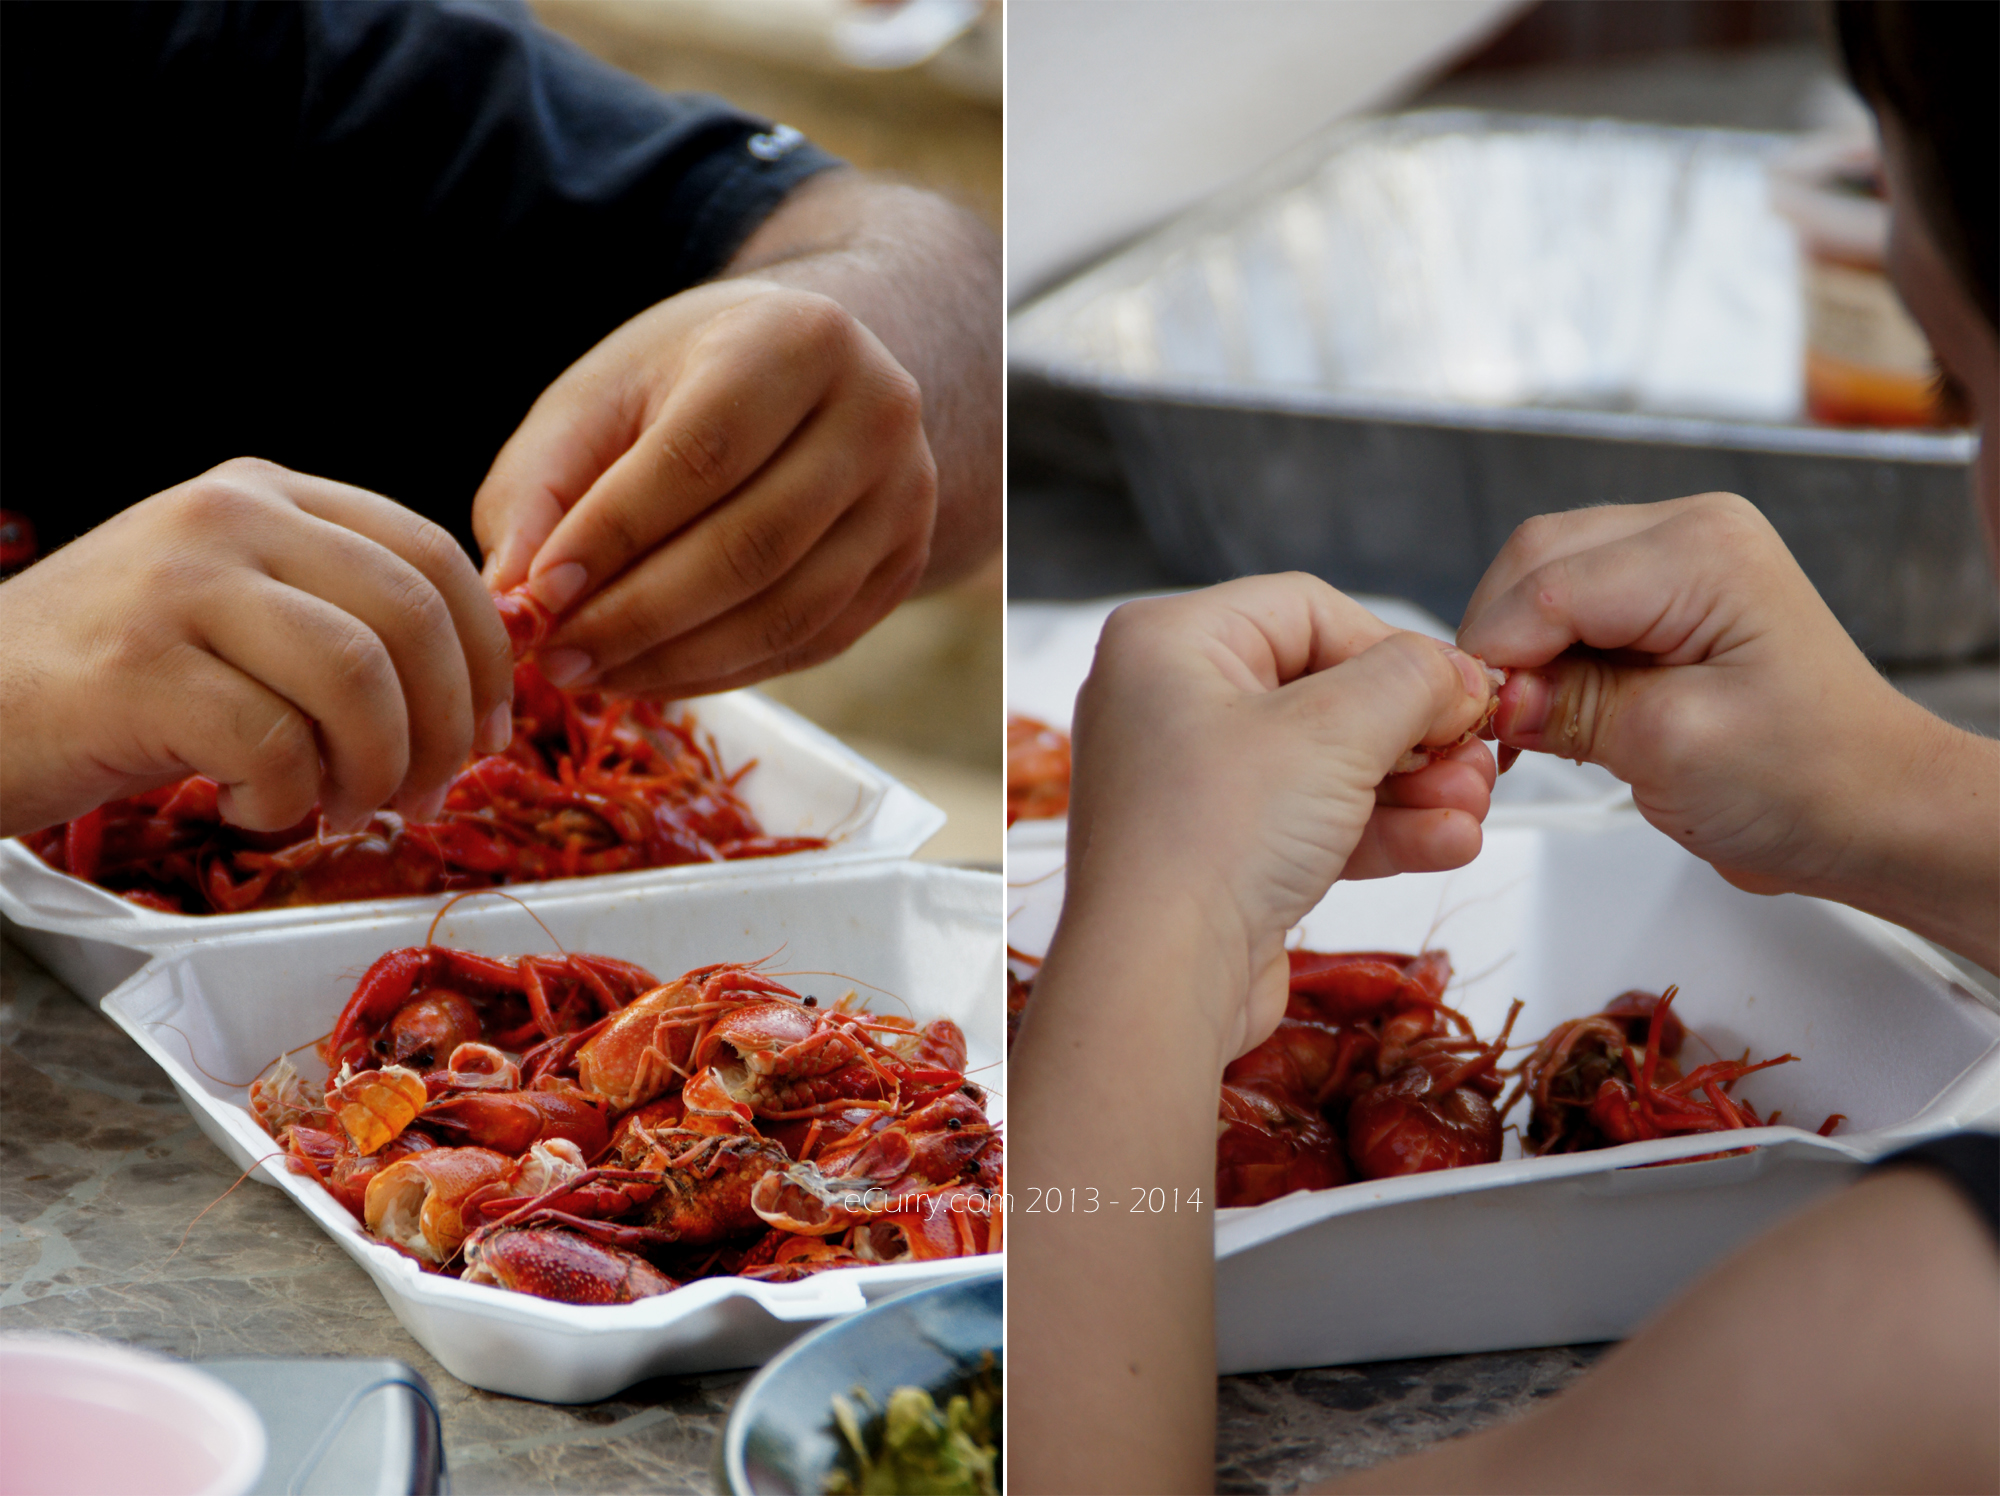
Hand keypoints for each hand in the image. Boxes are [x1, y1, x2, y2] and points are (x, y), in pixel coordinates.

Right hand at [0, 458, 513, 837]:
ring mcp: (179, 585)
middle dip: (447, 728)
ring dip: (376, 770)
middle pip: (414, 617)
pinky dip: (288, 801)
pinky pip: (274, 744)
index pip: (434, 556)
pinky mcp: (137, 669)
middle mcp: (229, 517)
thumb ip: (346, 620)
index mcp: (269, 493)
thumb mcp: (239, 613)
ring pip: (358, 679)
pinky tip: (256, 809)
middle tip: (426, 795)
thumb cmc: (113, 678)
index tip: (493, 732)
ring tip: (344, 810)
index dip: (487, 657)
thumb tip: (479, 685)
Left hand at [472, 279, 936, 696]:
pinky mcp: (906, 566)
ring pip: (787, 611)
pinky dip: (722, 673)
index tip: (538, 596)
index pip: (701, 455)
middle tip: (556, 659)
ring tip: (592, 676)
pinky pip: (810, 644)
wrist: (806, 379)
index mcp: (798, 340)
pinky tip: (652, 675)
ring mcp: (907, 497)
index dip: (615, 536)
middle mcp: (877, 415)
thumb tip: (514, 604)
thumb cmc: (682, 383)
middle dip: (640, 617)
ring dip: (678, 661)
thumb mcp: (600, 399)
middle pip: (753, 545)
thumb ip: (542, 488)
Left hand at [1061, 574, 1501, 1062]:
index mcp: (1168, 644)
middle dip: (1414, 729)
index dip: (1394, 649)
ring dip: (1413, 784)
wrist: (1160, 982)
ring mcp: (1193, 785)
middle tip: (1475, 754)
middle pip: (1325, 689)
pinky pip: (1314, 821)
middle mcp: (1169, 705)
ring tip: (1473, 804)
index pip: (1308, 611)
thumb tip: (1457, 672)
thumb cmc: (1209, 842)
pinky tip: (1447, 840)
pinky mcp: (1221, 854)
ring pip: (1328, 763)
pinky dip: (1381, 829)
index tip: (1457, 692)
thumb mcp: (1334, 732)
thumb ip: (1412, 682)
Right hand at [1456, 492, 1966, 900]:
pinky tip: (1552, 712)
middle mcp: (1691, 535)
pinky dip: (1545, 660)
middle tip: (1490, 728)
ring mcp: (1677, 562)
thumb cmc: (1814, 781)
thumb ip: (1573, 710)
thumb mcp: (1674, 749)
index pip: (1548, 584)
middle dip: (1500, 646)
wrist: (1875, 810)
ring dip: (1519, 654)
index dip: (1498, 657)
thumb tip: (1496, 700)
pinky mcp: (1663, 599)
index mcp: (1704, 552)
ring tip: (1527, 728)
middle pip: (1534, 563)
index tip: (1476, 726)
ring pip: (1540, 581)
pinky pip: (1570, 607)